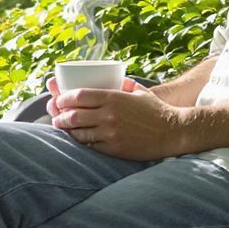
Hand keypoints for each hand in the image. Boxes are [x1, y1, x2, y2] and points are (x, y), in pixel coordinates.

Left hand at [47, 77, 188, 160]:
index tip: (59, 100)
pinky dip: (80, 141)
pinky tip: (76, 138)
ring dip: (66, 130)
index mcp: (113, 98)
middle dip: (60, 116)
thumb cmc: (155, 110)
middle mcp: (109, 115)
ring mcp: (110, 133)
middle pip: (73, 115)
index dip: (63, 98)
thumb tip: (112, 79)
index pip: (79, 96)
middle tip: (56, 116)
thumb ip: (123, 84)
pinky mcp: (113, 148)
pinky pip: (89, 145)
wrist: (172, 132)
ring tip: (62, 127)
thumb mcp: (139, 91)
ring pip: (78, 132)